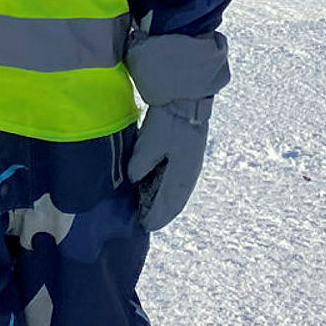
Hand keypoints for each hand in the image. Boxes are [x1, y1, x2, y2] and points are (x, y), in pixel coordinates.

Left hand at [126, 97, 211, 232]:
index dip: (157, 217)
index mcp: (181, 176)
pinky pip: (177, 180)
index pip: (169, 205)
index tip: (145, 226)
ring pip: (177, 191)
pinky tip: (157, 186)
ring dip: (164, 201)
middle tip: (146, 221)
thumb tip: (134, 179)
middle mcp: (189, 174)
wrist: (187, 99)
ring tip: (149, 207)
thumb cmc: (168, 123)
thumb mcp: (150, 144)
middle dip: (161, 213)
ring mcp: (191, 164)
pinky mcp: (188, 154)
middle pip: (174, 201)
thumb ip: (140, 165)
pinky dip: (167, 188)